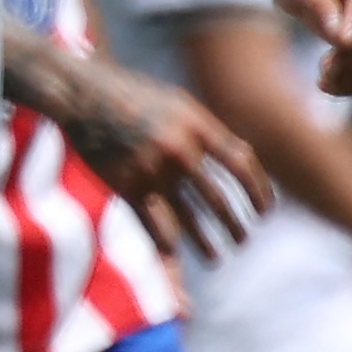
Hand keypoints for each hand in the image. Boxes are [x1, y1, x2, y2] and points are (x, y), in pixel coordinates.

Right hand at [52, 60, 273, 261]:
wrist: (84, 94)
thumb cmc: (138, 97)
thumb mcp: (181, 104)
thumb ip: (210, 132)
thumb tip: (243, 161)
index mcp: (198, 126)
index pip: (242, 165)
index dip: (260, 192)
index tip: (266, 211)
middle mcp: (179, 150)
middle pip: (218, 199)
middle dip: (235, 225)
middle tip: (244, 240)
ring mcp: (151, 170)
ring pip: (187, 218)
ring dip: (206, 242)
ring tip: (218, 257)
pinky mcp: (125, 185)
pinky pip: (153, 224)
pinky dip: (168, 245)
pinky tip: (178, 255)